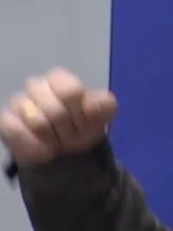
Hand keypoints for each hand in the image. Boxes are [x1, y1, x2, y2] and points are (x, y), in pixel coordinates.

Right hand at [0, 67, 116, 166]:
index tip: (85, 121)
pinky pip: (16, 132)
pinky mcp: (6, 121)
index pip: (71, 91)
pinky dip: (34, 146)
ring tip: (58, 141)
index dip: (80, 112)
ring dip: (53, 139)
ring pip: (36, 122)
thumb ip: (104, 105)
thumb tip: (101, 102)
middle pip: (54, 109)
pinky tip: (44, 150)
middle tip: (72, 134)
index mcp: (59, 78)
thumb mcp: (101, 116)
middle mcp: (36, 85)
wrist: (65, 152)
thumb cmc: (82, 126)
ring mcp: (18, 102)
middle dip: (68, 129)